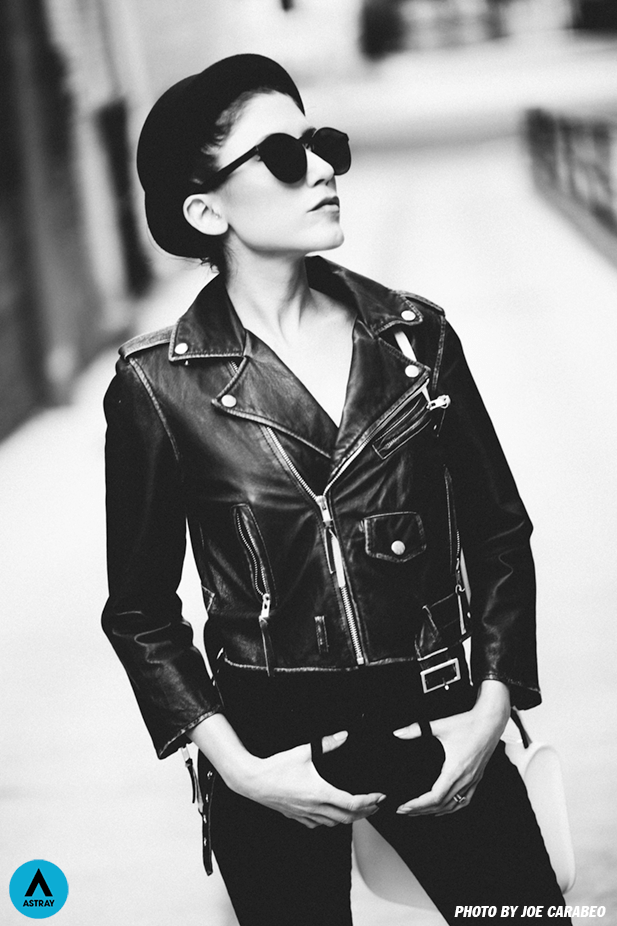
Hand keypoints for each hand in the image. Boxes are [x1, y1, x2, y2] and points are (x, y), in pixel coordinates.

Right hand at [231, 731, 385, 828]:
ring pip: (335, 824)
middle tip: (376, 805)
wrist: (253, 782)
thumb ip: (326, 744)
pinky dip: (332, 821)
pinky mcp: (297, 817)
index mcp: (320, 793)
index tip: (380, 797)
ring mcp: (306, 815)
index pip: (352, 803)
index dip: (370, 802)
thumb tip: (343, 736)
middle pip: (348, 818)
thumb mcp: (303, 751)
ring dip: (350, 818)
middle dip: (366, 812)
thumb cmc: (276, 767)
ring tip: (358, 809)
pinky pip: (319, 824)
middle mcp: (315, 808)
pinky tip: (332, 813)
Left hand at [392, 680, 509, 815]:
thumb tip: (397, 733)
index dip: (418, 805)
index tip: (403, 806)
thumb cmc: (468, 723)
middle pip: (441, 805)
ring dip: (435, 811)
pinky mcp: (477, 778)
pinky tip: (444, 809)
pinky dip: (452, 808)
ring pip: (453, 805)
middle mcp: (465, 779)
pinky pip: (465, 800)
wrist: (491, 721)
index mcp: (455, 770)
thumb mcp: (440, 725)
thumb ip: (417, 729)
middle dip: (420, 810)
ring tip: (418, 812)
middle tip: (403, 811)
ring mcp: (472, 780)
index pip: (435, 797)